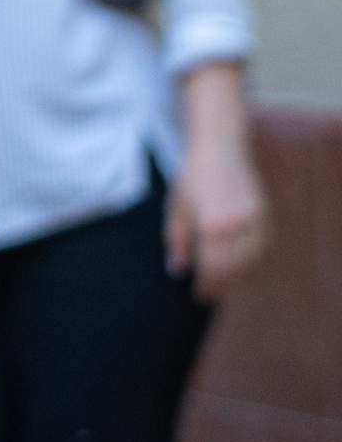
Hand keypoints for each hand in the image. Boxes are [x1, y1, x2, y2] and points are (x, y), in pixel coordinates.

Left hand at [168, 68, 270, 297]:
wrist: (220, 147)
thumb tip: (177, 270)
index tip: (197, 294)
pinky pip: (260, 249)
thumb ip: (177, 239)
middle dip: (219, 283)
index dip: (205, 284)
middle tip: (207, 293)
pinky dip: (250, 262)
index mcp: (211, 221)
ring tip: (221, 282)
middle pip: (232, 268)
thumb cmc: (193, 177)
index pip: (211, 267)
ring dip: (236, 276)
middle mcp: (235, 223)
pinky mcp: (264, 216)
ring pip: (250, 262)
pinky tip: (238, 266)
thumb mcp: (177, 206)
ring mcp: (253, 219)